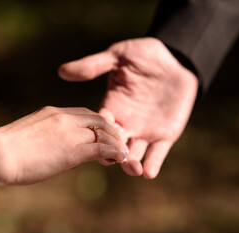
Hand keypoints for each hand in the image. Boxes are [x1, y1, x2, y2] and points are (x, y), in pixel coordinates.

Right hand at [0, 106, 126, 184]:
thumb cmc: (3, 149)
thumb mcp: (27, 136)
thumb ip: (44, 138)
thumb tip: (55, 150)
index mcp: (52, 112)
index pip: (84, 113)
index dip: (97, 123)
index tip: (103, 133)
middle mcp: (64, 118)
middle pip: (99, 119)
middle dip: (112, 130)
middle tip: (119, 141)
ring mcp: (69, 132)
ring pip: (104, 132)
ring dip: (116, 142)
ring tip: (123, 153)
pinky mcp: (73, 151)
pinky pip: (102, 148)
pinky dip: (115, 152)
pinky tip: (121, 158)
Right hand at [58, 37, 197, 178]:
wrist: (176, 59)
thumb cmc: (144, 55)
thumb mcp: (117, 56)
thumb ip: (93, 65)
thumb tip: (62, 71)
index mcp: (110, 107)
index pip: (98, 126)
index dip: (95, 134)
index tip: (93, 142)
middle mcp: (125, 123)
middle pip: (113, 146)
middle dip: (111, 155)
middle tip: (111, 161)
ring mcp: (144, 131)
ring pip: (133, 154)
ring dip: (131, 164)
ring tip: (132, 169)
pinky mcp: (165, 134)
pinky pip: (157, 153)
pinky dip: (153, 164)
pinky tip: (149, 172)